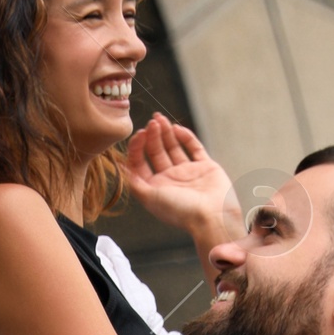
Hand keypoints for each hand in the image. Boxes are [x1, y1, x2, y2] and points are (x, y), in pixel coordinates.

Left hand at [125, 114, 242, 241]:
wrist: (212, 216)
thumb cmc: (180, 211)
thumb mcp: (149, 198)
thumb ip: (134, 182)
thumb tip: (121, 165)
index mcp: (155, 188)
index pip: (140, 163)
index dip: (137, 147)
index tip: (139, 134)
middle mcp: (170, 180)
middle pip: (156, 152)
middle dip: (152, 136)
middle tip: (152, 122)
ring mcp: (188, 172)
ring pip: (173, 147)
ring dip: (166, 132)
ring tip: (160, 118)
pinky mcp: (205, 167)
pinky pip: (194, 147)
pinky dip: (186, 137)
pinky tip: (177, 128)